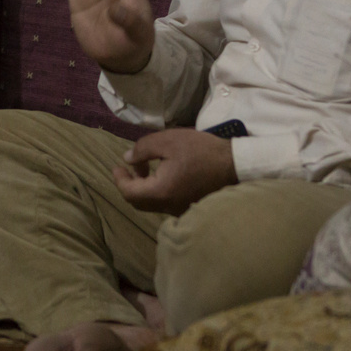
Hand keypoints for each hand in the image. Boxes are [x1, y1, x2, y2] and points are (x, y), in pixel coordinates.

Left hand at [112, 128, 237, 214]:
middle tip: (127, 168)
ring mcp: (179, 209)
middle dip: (129, 184)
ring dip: (142, 187)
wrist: (235, 165)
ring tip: (144, 168)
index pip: (129, 192)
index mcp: (160, 191)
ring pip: (151, 203)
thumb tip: (127, 159)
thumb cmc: (201, 151)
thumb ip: (143, 149)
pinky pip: (164, 203)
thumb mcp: (168, 141)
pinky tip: (161, 175)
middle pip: (137, 202)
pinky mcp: (188, 207)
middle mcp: (167, 206)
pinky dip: (156, 191)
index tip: (116, 167)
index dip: (119, 179)